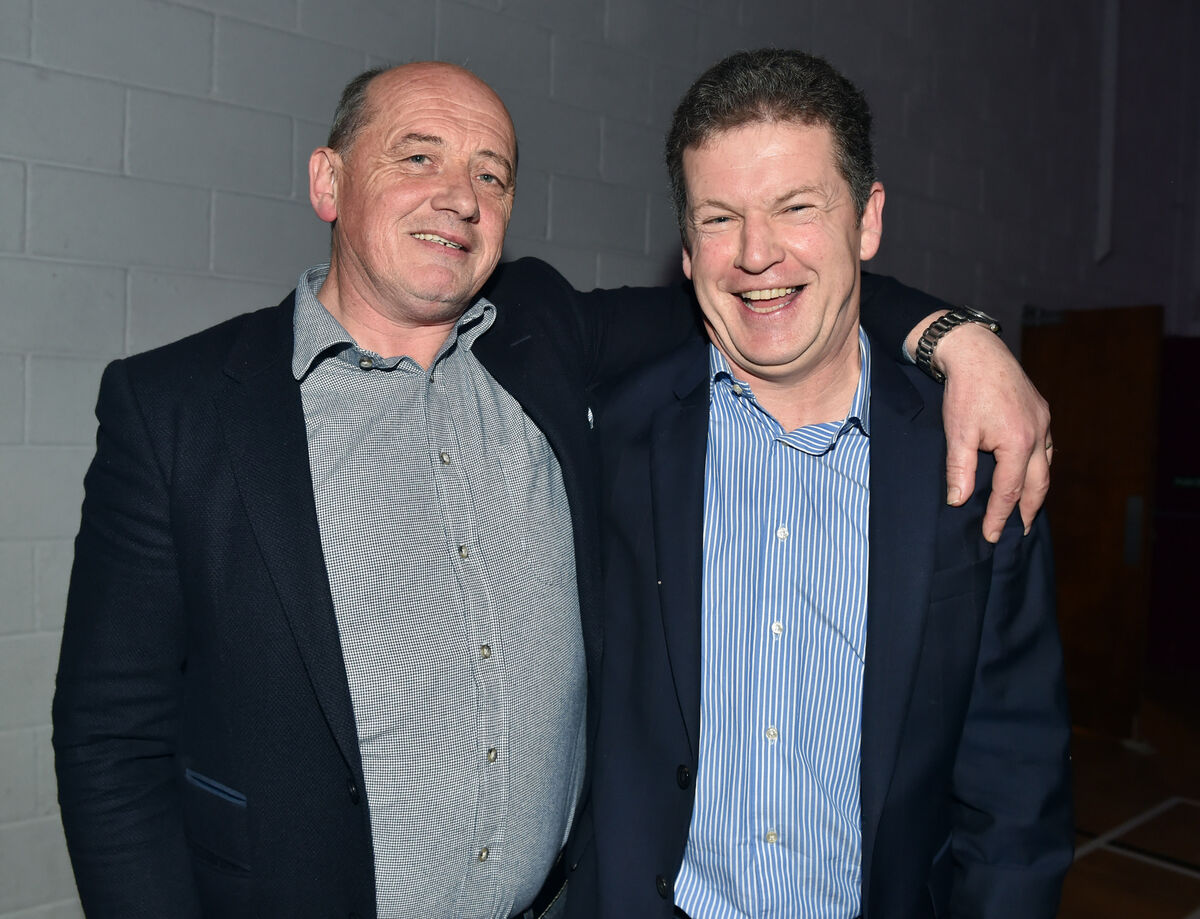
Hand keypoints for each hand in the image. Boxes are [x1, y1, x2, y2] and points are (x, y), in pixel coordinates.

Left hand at [931, 322, 1051, 541]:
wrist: (976, 352)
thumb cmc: (965, 391)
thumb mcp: (957, 434)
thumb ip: (960, 470)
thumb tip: (958, 501)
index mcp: (1018, 443)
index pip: (1010, 491)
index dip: (999, 516)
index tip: (990, 536)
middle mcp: (1038, 434)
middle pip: (1038, 484)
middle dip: (1028, 510)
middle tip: (1019, 532)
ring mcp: (1043, 421)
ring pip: (1046, 465)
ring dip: (1037, 489)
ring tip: (1026, 509)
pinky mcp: (1041, 411)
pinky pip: (1046, 447)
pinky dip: (1040, 465)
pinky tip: (1031, 472)